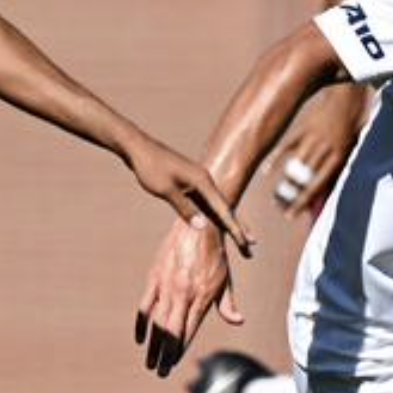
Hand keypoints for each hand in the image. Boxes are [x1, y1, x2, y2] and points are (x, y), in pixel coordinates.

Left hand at [128, 137, 253, 257]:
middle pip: (225, 208)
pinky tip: (216, 224)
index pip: (223, 210)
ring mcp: (197, 182)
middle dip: (238, 227)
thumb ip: (185, 208)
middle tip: (252, 245)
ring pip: (216, 207)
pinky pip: (206, 203)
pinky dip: (213, 215)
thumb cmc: (151, 168)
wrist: (139, 148)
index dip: (235, 228)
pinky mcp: (189, 184)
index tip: (247, 242)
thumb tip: (203, 226)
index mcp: (202, 182)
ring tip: (240, 239)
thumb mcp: (167, 191)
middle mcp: (204, 181)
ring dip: (227, 223)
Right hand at [134, 217, 240, 376]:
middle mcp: (183, 295)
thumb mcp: (225, 281)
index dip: (180, 350)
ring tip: (150, 363)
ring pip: (157, 323)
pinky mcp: (155, 277)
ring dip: (153, 345)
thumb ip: (228, 304)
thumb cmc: (216, 256)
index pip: (189, 331)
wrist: (199, 226)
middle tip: (160, 372)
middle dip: (165, 355)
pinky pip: (145, 305)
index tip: (174, 365)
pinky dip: (141, 324)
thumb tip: (238, 322)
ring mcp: (167, 287)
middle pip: (171, 332)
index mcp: (202, 298)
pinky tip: (140, 338)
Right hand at [270, 85, 363, 218]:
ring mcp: (311, 139)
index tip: (292, 215)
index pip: (317, 184)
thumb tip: (328, 192)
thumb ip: (342, 169)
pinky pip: (287, 147)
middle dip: (290, 197)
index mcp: (339, 156)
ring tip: (275, 199)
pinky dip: (276, 159)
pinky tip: (267, 172)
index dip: (303, 201)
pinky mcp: (303, 129)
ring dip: (283, 184)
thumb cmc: (355, 122)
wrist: (348, 95)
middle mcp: (323, 149)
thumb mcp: (355, 147)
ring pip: (293, 166)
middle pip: (302, 179)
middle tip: (281, 211)